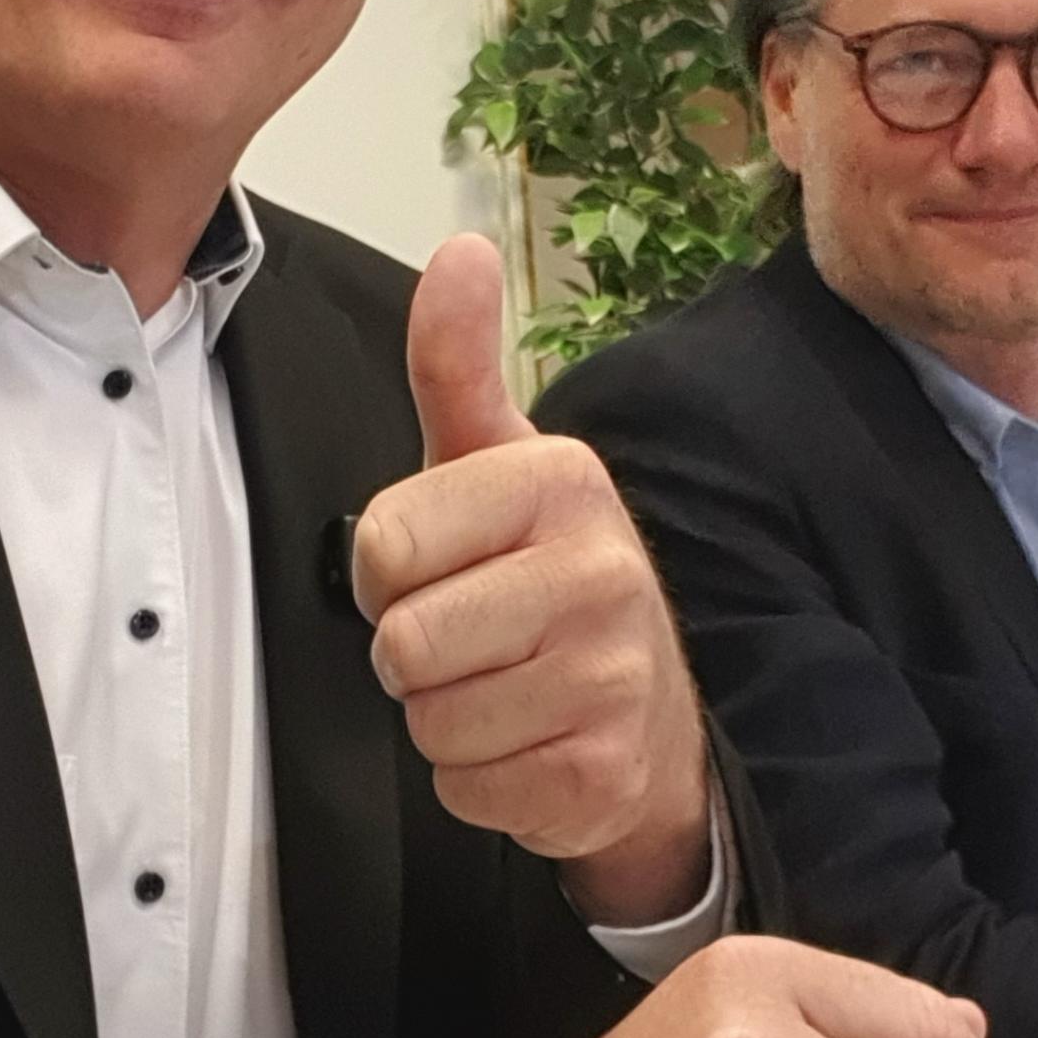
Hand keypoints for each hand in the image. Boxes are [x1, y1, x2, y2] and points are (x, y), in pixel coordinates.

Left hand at [353, 235, 714, 923]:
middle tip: (471, 637)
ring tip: (502, 687)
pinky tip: (527, 743)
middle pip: (403, 642)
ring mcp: (611, 679)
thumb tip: (460, 249)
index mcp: (563, 483)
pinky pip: (467, 788)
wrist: (652, 713)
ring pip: (431, 719)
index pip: (385, 546)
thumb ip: (455, 365)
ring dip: (443, 718)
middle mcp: (603, 572)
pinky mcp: (600, 774)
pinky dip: (479, 779)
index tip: (441, 566)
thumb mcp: (494, 464)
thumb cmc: (546, 577)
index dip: (388, 571)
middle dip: (412, 652)